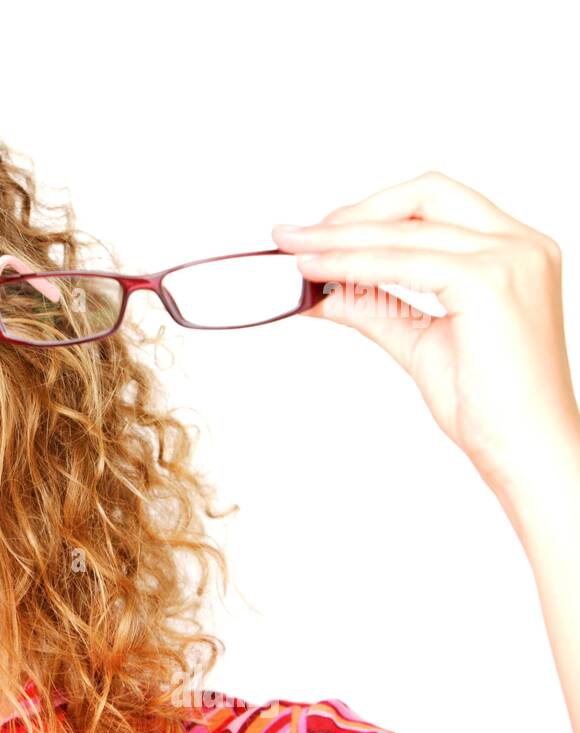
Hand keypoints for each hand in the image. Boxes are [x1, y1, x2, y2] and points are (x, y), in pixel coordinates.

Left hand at [271, 170, 579, 490]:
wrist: (525, 448)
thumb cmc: (489, 405)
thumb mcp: (418, 339)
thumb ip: (374, 305)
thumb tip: (321, 288)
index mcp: (512, 251)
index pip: (435, 204)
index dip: (371, 212)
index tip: (318, 231)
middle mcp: (519, 245)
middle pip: (422, 196)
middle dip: (352, 213)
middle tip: (295, 236)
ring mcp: (509, 258)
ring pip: (404, 229)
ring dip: (339, 238)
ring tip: (294, 252)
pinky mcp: (488, 281)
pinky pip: (402, 262)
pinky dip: (352, 263)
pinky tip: (319, 273)